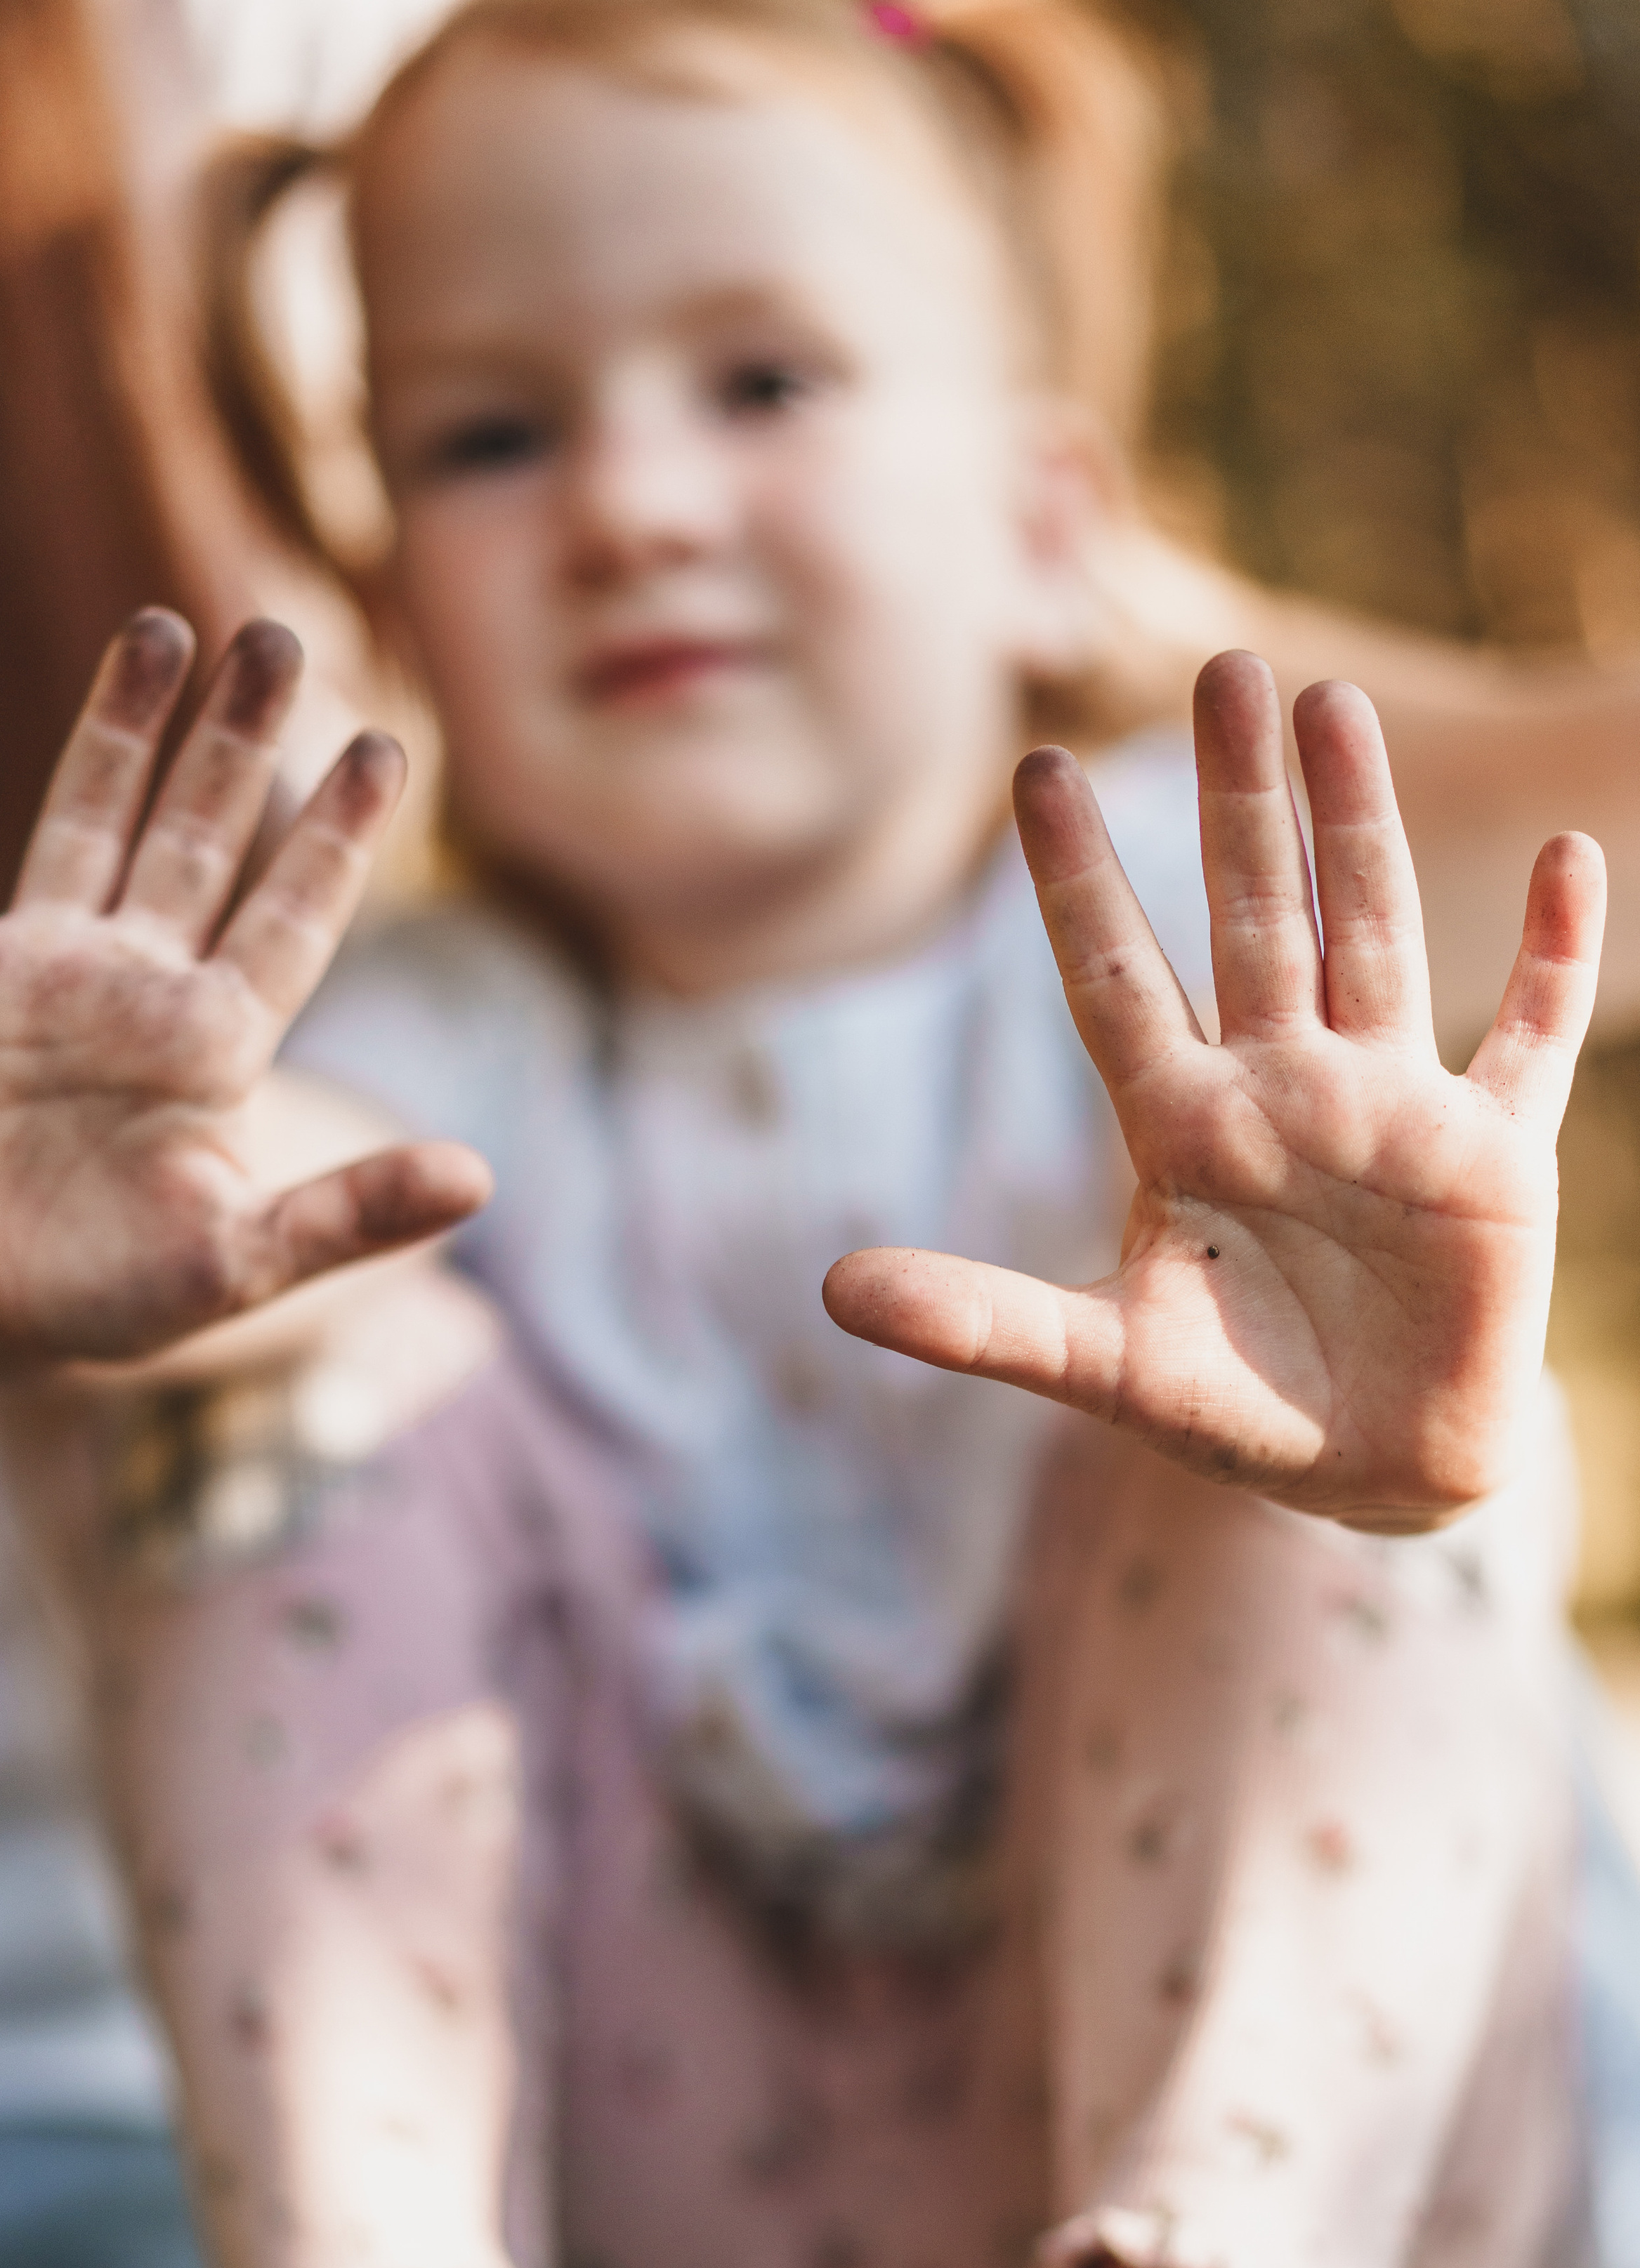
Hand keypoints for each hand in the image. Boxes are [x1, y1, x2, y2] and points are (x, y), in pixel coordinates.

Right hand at [0, 613, 490, 1372]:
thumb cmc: (115, 1301)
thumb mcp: (243, 1264)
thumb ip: (354, 1214)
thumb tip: (481, 1178)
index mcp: (212, 1041)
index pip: (292, 910)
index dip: (335, 831)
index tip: (387, 746)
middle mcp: (131, 985)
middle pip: (198, 836)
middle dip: (237, 739)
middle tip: (280, 634)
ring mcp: (33, 974)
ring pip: (85, 819)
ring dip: (119, 727)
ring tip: (165, 626)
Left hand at [824, 651, 1604, 1529]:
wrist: (1371, 1470)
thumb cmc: (1235, 1411)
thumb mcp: (1102, 1366)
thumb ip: (981, 1320)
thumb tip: (832, 1290)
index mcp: (1183, 1126)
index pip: (1115, 976)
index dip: (1078, 879)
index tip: (1037, 768)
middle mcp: (1283, 1089)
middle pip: (1254, 916)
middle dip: (1240, 798)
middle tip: (1224, 667)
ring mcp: (1390, 1110)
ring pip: (1371, 937)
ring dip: (1358, 829)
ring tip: (1336, 706)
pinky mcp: (1492, 1155)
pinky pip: (1529, 1037)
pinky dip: (1557, 958)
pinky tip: (1570, 861)